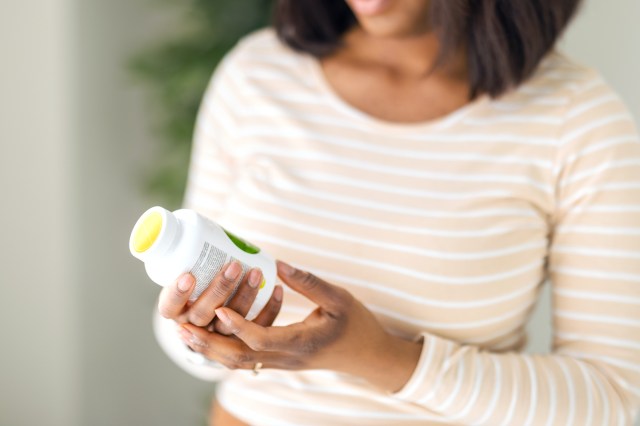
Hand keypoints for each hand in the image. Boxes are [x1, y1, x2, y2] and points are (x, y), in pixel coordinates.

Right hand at [157, 260, 283, 334]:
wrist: (214, 320)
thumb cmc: (199, 286)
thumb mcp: (187, 274)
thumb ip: (192, 257)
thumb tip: (206, 226)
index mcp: (176, 312)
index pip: (169, 308)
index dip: (176, 295)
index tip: (189, 275)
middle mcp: (194, 327)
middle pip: (202, 315)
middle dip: (219, 290)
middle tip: (233, 266)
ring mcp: (219, 337)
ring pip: (230, 326)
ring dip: (245, 298)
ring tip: (256, 273)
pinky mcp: (243, 341)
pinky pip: (258, 328)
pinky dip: (271, 308)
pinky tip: (278, 290)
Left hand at [179, 261, 421, 391]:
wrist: (369, 356)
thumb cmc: (357, 324)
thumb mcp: (339, 298)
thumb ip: (309, 282)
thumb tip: (278, 263)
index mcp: (302, 343)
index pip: (263, 340)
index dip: (239, 326)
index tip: (220, 309)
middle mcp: (288, 358)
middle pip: (240, 359)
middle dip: (209, 344)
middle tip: (182, 328)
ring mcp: (283, 364)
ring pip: (239, 364)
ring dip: (211, 350)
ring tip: (185, 334)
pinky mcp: (281, 362)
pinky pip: (247, 362)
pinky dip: (224, 352)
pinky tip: (209, 338)